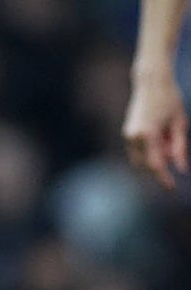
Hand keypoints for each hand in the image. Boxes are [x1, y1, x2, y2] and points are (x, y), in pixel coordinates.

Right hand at [122, 69, 189, 189]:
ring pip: (140, 159)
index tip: (172, 188)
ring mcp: (128, 136)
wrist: (151, 81)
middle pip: (146, 165)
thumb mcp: (180, 124)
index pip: (155, 164)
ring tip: (168, 135)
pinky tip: (161, 133)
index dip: (163, 178)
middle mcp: (134, 137)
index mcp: (148, 135)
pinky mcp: (127, 134)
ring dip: (155, 156)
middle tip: (174, 144)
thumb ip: (180, 148)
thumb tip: (181, 169)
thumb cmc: (170, 100)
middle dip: (161, 163)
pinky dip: (150, 150)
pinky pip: (138, 151)